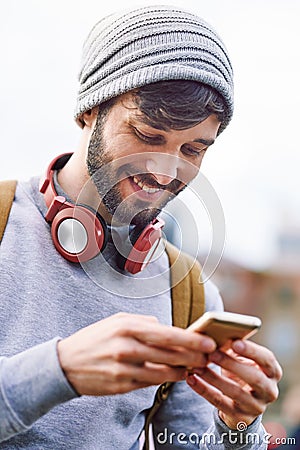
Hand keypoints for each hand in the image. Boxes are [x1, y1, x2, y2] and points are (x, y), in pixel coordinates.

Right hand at [57, 312, 215, 395]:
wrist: (66, 363)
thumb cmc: (95, 338)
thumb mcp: (117, 321)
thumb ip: (143, 322)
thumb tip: (166, 327)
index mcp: (127, 327)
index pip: (166, 334)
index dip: (191, 339)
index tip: (209, 342)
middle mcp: (126, 347)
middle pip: (169, 354)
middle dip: (193, 357)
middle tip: (208, 357)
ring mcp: (124, 369)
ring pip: (163, 372)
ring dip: (181, 371)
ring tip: (193, 368)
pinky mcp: (121, 386)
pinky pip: (150, 384)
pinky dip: (164, 380)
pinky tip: (174, 376)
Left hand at [186, 339, 281, 428]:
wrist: (240, 403)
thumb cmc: (241, 372)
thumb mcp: (243, 361)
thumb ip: (235, 349)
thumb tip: (216, 335)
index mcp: (273, 372)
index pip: (267, 360)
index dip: (252, 351)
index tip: (234, 342)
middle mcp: (269, 391)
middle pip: (254, 377)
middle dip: (231, 364)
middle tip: (211, 353)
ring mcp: (256, 406)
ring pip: (235, 392)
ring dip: (214, 378)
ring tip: (197, 366)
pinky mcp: (240, 417)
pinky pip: (220, 402)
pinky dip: (204, 389)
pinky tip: (191, 379)